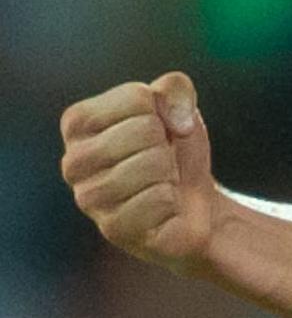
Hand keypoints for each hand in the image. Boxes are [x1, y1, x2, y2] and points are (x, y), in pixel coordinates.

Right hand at [60, 72, 218, 270]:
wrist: (193, 202)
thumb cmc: (175, 149)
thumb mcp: (178, 105)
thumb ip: (175, 87)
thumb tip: (177, 122)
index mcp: (77, 123)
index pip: (136, 96)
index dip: (161, 111)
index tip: (157, 129)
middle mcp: (73, 162)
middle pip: (144, 129)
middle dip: (166, 143)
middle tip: (161, 160)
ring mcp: (90, 199)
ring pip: (152, 164)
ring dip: (170, 172)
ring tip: (161, 182)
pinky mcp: (113, 230)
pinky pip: (159, 199)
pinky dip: (173, 199)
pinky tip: (162, 208)